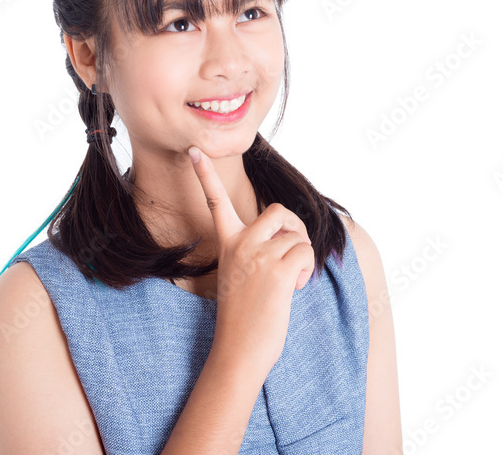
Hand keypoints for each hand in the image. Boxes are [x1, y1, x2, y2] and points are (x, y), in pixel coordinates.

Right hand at [188, 145, 315, 379]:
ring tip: (287, 283)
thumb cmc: (244, 319)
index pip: (215, 202)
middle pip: (279, 211)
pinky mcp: (276, 270)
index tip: (195, 150)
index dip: (206, 175)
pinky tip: (291, 290)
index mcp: (228, 244)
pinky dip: (306, 272)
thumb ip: (257, 252)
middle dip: (295, 229)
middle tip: (293, 255)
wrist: (238, 352)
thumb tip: (287, 239)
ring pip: (296, 236)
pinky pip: (305, 254)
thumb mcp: (243, 276)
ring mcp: (257, 256)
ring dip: (301, 258)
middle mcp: (240, 245)